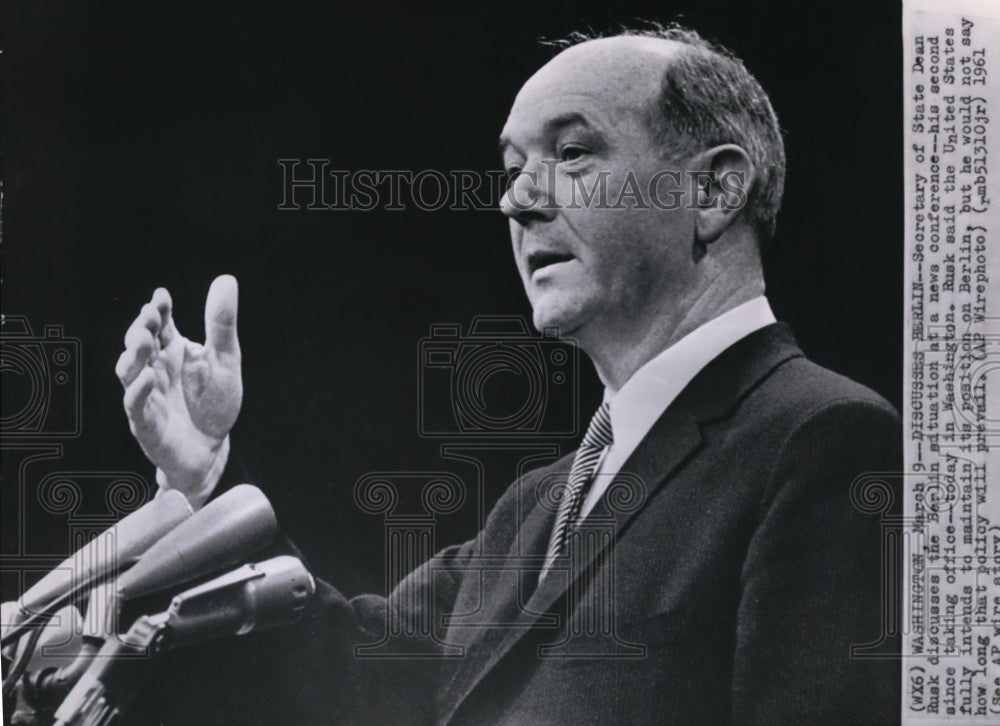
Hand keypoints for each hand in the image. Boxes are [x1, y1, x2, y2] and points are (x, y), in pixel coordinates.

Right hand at [116, 275, 241, 499]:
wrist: (212, 449)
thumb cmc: (214, 404)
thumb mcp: (225, 360)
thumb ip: (221, 325)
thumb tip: (226, 279)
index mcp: (172, 352)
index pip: (160, 324)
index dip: (158, 310)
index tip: (161, 297)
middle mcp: (155, 370)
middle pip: (139, 344)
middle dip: (141, 328)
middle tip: (150, 317)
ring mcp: (147, 396)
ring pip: (129, 372)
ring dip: (133, 355)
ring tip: (145, 340)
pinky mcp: (146, 424)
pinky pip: (135, 406)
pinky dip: (138, 391)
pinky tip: (148, 378)